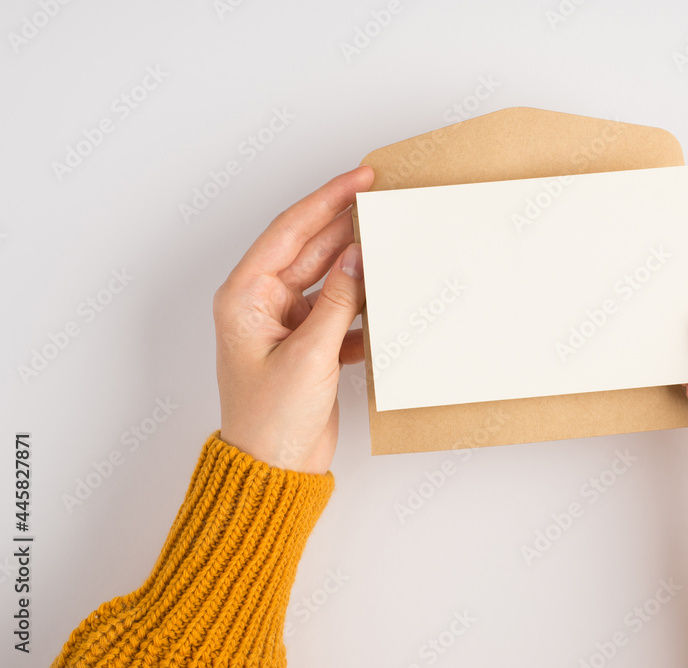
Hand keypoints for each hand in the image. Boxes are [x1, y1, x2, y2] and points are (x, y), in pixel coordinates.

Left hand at [212, 166, 373, 473]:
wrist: (272, 472)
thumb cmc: (271, 421)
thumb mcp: (309, 355)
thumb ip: (336, 301)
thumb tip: (359, 256)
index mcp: (245, 297)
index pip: (289, 232)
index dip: (325, 200)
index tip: (359, 179)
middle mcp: (262, 304)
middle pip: (307, 250)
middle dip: (343, 226)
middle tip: (380, 201)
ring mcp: (285, 325)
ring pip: (326, 279)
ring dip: (356, 265)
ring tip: (389, 241)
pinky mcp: (307, 346)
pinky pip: (337, 311)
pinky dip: (360, 305)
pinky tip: (385, 298)